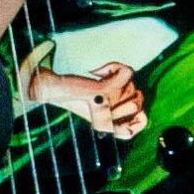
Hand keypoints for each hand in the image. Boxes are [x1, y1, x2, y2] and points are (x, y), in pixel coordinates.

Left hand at [26, 59, 148, 141]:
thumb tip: (139, 95)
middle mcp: (111, 119)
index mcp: (110, 127)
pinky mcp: (104, 91)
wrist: (52, 89)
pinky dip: (115, 66)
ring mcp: (108, 105)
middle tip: (108, 89)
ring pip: (132, 86)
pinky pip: (128, 72)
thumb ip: (119, 105)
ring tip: (101, 80)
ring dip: (119, 78)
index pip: (140, 125)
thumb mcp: (100, 107)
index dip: (141, 117)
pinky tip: (98, 72)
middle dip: (128, 90)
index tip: (127, 109)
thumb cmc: (75, 98)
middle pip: (138, 100)